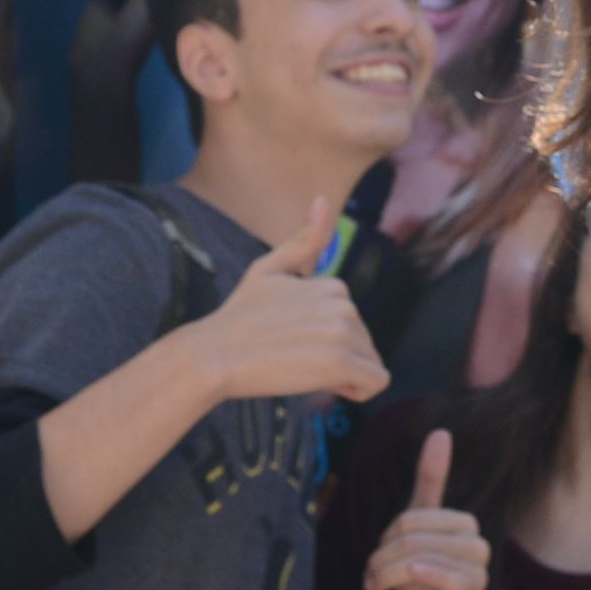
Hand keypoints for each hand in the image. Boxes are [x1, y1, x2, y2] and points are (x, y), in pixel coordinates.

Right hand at [184, 199, 387, 407]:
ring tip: (301, 369)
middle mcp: (344, 304)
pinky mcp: (338, 361)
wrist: (214, 354)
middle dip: (337, 359)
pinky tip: (326, 386)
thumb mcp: (269, 269)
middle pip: (363, 347)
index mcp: (334, 286)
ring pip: (369, 365)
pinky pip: (376, 383)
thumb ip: (304, 240)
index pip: (351, 329)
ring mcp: (342, 331)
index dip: (326, 343)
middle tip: (293, 358)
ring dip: (343, 376)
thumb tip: (322, 198)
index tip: (293, 342)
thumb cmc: (239, 316)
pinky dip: (357, 391)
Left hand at [362, 428, 488, 589]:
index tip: (376, 558)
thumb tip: (441, 431)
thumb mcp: (415, 532)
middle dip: (383, 556)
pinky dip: (426, 575)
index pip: (412, 515)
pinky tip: (414, 578)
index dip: (387, 538)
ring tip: (377, 588)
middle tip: (370, 577)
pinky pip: (447, 575)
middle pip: (413, 533)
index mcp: (459, 522)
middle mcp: (475, 539)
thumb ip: (429, 484)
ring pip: (421, 554)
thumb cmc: (420, 580)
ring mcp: (478, 566)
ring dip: (389, 573)